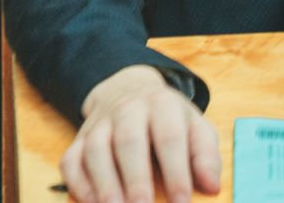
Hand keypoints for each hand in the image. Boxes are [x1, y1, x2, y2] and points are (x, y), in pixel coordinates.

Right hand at [63, 64, 220, 202]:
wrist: (129, 91)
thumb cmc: (168, 119)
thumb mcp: (194, 126)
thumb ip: (205, 155)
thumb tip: (212, 187)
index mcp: (162, 104)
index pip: (170, 137)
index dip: (177, 171)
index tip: (182, 202)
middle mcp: (128, 110)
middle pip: (129, 141)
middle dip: (137, 180)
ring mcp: (100, 124)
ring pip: (97, 151)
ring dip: (105, 185)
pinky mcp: (79, 140)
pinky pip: (71, 161)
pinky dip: (78, 185)